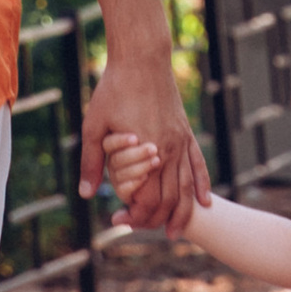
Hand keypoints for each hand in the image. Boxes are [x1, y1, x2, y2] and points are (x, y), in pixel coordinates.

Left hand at [82, 48, 208, 236]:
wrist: (141, 60)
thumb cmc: (114, 90)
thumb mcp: (94, 126)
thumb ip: (91, 162)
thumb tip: (86, 195)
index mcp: (146, 151)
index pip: (147, 199)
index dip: (136, 216)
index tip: (122, 221)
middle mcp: (168, 150)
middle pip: (169, 198)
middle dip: (157, 219)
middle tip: (145, 230)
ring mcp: (180, 142)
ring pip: (187, 186)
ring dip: (183, 212)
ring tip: (176, 231)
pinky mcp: (185, 133)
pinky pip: (198, 165)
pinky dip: (201, 186)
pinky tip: (204, 202)